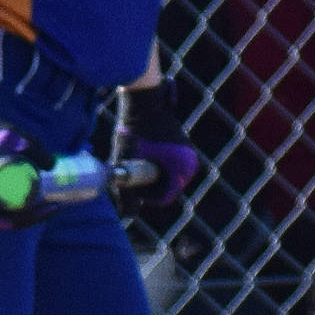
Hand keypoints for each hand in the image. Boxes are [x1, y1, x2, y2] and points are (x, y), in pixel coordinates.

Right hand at [0, 95, 55, 230]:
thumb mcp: (12, 136)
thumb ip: (33, 145)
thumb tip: (52, 166)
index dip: (22, 220)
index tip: (44, 209)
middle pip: (3, 221)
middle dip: (31, 219)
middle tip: (54, 206)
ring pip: (4, 218)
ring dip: (28, 218)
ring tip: (52, 206)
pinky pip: (2, 212)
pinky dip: (20, 215)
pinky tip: (40, 210)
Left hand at [111, 82, 199, 207]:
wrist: (143, 100)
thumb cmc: (133, 131)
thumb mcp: (124, 164)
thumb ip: (124, 192)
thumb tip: (129, 214)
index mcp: (183, 169)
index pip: (162, 199)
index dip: (142, 195)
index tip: (130, 178)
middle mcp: (190, 163)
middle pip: (164, 190)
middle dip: (146, 186)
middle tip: (130, 168)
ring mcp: (188, 155)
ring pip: (164, 179)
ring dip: (148, 176)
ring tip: (135, 160)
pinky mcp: (182, 148)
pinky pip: (167, 168)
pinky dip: (154, 167)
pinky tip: (141, 153)